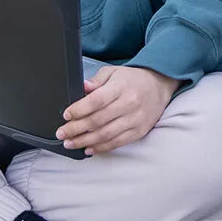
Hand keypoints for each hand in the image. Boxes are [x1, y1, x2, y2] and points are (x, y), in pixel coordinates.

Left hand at [57, 66, 178, 154]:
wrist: (159, 85)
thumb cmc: (132, 79)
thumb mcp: (113, 73)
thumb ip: (96, 81)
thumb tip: (81, 88)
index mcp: (121, 87)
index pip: (97, 100)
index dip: (79, 109)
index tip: (66, 115)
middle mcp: (129, 104)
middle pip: (98, 120)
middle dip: (76, 129)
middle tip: (61, 133)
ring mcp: (135, 119)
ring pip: (106, 134)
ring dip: (85, 141)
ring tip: (70, 143)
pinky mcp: (139, 131)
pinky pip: (117, 142)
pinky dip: (101, 148)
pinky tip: (88, 148)